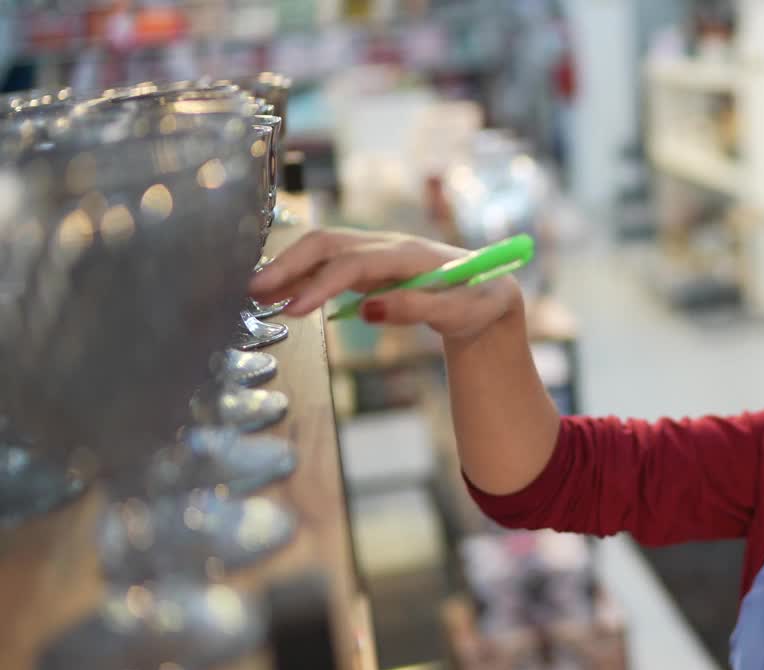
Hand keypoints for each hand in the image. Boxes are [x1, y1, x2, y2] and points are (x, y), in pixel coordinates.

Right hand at [248, 228, 521, 339]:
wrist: (490, 293)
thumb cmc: (478, 303)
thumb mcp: (459, 313)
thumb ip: (416, 310)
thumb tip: (366, 311)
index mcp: (411, 254)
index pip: (355, 264)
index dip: (321, 285)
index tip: (293, 310)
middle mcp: (389, 245)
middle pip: (329, 244)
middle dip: (290, 264)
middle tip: (254, 292)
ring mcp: (377, 252)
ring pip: (324, 249)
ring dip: (290, 267)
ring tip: (256, 294)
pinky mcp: (371, 265)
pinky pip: (329, 264)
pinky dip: (302, 275)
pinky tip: (281, 294)